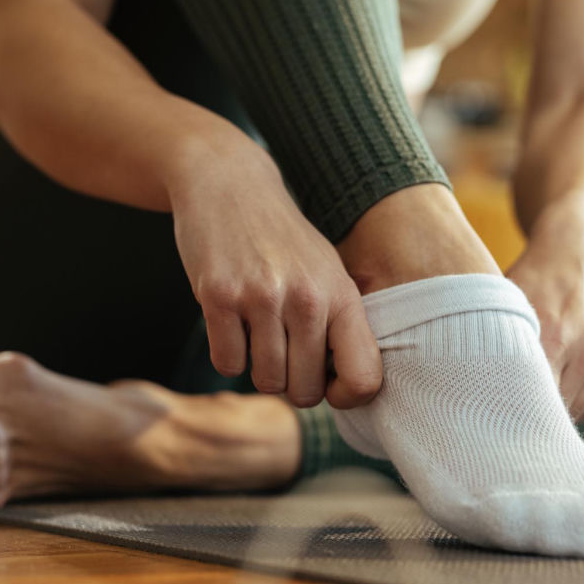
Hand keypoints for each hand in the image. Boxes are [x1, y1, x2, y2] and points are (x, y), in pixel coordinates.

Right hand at [168, 136, 380, 408]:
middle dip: (291, 385)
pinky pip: (227, 364)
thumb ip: (340, 327)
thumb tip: (348, 391)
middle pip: (305, 392)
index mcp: (342, 296)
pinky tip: (231, 324)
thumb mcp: (328, 274)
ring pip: (266, 381)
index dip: (346, 397)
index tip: (328, 386)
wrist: (230, 185)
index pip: (364, 379)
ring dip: (258, 369)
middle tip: (282, 356)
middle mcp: (307, 298)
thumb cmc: (283, 242)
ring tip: (257, 335)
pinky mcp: (219, 297)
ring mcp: (262, 297)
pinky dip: (228, 355)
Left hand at [506, 215, 583, 421]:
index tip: (493, 415)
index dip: (508, 413)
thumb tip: (469, 394)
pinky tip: (563, 372)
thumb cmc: (532, 281)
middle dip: (529, 413)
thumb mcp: (504, 306)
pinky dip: (575, 398)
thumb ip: (492, 350)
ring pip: (574, 412)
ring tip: (539, 377)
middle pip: (552, 412)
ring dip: (554, 406)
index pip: (529, 401)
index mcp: (554, 334)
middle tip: (508, 405)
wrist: (580, 252)